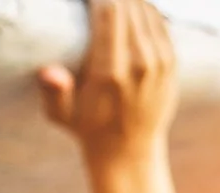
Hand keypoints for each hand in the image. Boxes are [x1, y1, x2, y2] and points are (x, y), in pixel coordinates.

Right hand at [37, 0, 177, 162]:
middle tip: (93, 1)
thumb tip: (48, 72)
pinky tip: (128, 7)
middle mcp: (139, 62)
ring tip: (108, 2)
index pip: (109, 13)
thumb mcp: (61, 116)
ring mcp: (159, 60)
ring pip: (145, 9)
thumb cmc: (87, 128)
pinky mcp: (170, 60)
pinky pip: (159, 20)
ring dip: (126, 0)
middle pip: (128, 5)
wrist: (129, 149)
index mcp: (110, 72)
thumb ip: (53, 92)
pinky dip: (143, 8)